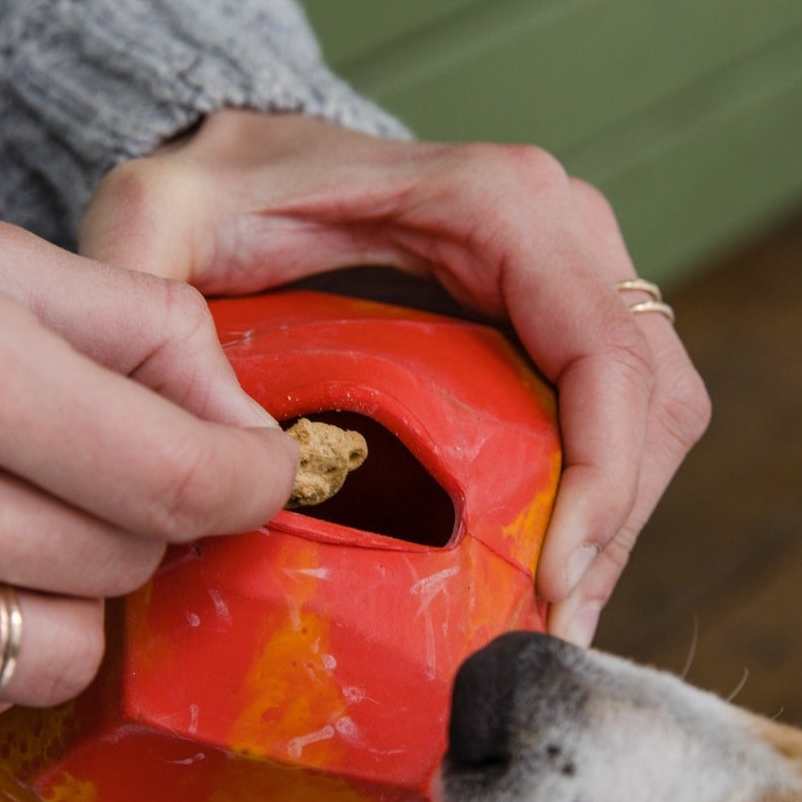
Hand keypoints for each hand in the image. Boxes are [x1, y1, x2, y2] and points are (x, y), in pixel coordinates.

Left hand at [79, 112, 709, 643]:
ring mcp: (577, 271)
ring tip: (547, 619)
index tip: (550, 581)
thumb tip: (233, 443)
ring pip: (657, 413)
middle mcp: (564, 229)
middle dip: (616, 525)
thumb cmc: (220, 189)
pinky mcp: (565, 317)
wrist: (255, 168)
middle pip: (652, 395)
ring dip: (619, 523)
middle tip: (549, 633)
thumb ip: (144, 291)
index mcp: (497, 204)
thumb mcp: (156, 214)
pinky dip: (604, 497)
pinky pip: (624, 414)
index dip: (601, 476)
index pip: (602, 350)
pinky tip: (541, 569)